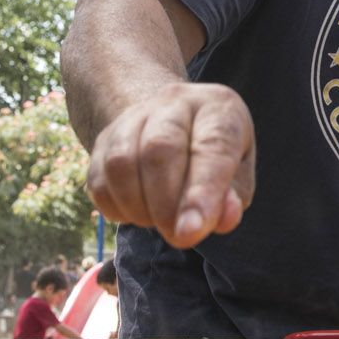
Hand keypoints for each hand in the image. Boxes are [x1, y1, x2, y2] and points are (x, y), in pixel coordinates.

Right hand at [85, 82, 255, 248]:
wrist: (173, 124)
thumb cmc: (214, 155)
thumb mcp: (238, 172)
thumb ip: (234, 196)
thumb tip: (224, 218)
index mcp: (218, 108)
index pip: (212, 146)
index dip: (202, 193)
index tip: (191, 232)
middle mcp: (175, 102)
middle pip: (159, 148)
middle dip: (165, 204)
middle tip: (177, 236)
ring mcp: (134, 116)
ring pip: (121, 162)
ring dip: (137, 207)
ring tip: (158, 222)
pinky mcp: (105, 138)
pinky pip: (99, 180)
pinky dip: (116, 208)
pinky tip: (137, 213)